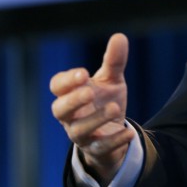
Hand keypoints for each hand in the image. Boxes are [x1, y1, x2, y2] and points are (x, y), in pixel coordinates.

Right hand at [50, 33, 133, 184]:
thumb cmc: (105, 100)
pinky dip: (114, 140)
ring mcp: (81, 134)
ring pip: (78, 131)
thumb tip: (120, 36)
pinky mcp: (96, 149)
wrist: (114, 131)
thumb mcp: (111, 80)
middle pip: (59, 110)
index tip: (83, 74)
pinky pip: (100, 148)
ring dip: (95, 119)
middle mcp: (71, 115)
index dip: (66, 81)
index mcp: (71, 94)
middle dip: (72, 101)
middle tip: (89, 92)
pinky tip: (128, 131)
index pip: (57, 86)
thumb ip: (114, 61)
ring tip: (115, 107)